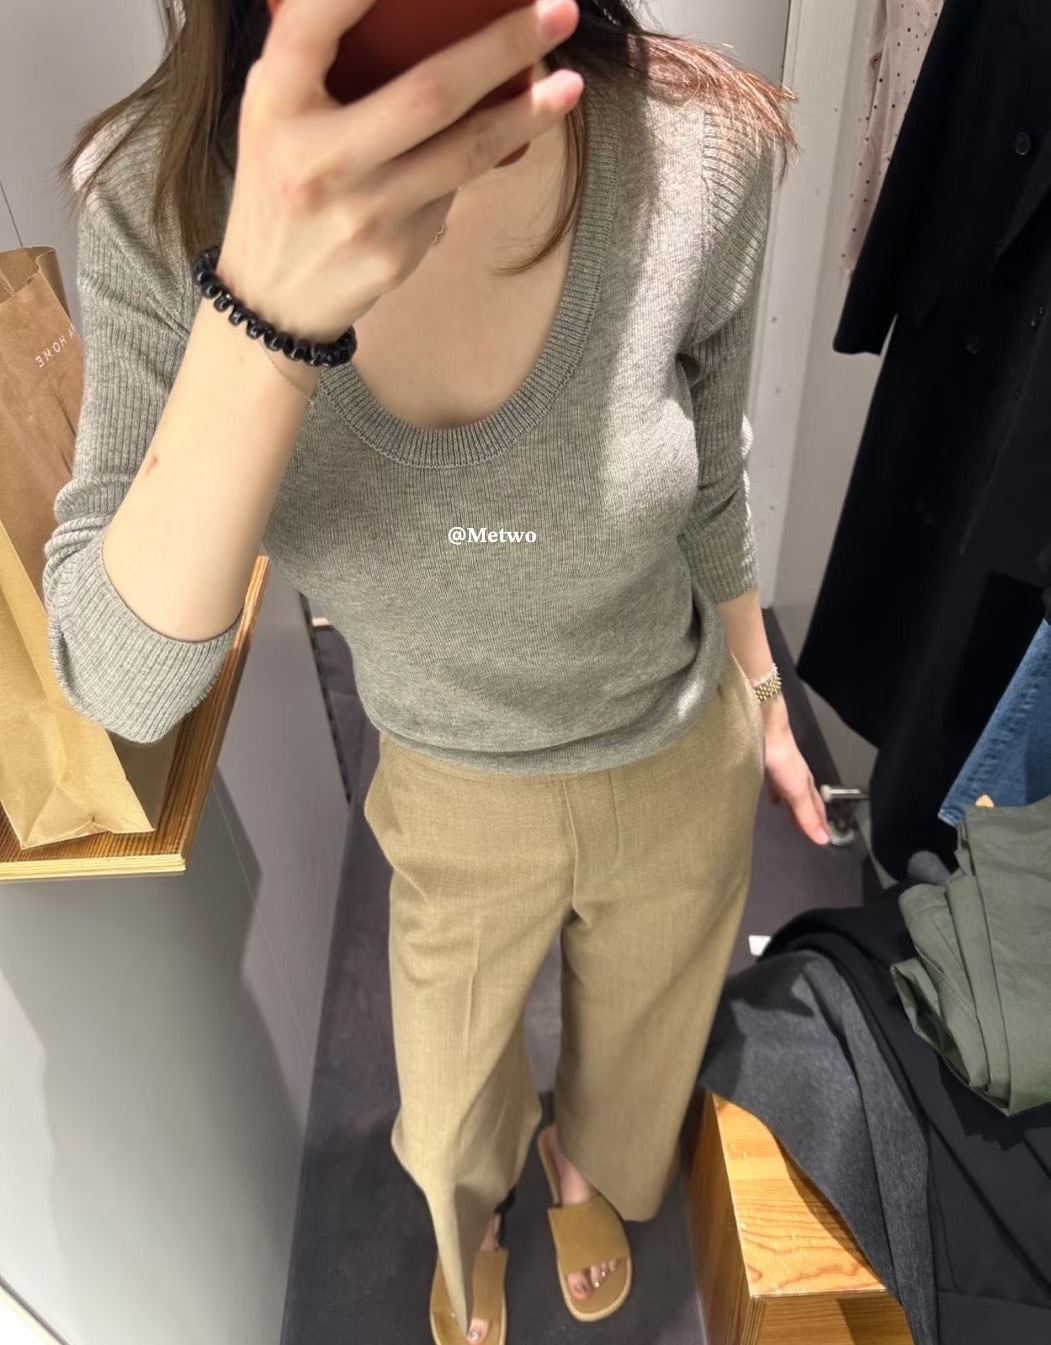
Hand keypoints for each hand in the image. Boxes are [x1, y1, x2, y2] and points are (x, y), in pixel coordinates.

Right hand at [219, 0, 583, 343]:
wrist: (272, 298)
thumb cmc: (280, 184)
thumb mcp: (271, 113)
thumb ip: (312, 60)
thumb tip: (390, 7)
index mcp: (275, 104)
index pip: (315, 20)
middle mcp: (317, 158)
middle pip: (429, 93)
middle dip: (503, 47)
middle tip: (559, 12)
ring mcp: (362, 212)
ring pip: (464, 153)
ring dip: (527, 116)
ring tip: (570, 84)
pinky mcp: (394, 252)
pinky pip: (454, 189)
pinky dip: (489, 153)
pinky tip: (521, 128)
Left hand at [759, 698, 830, 845]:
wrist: (764, 729)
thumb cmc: (782, 759)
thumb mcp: (796, 793)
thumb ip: (806, 815)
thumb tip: (823, 838)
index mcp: (805, 784)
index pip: (817, 807)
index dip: (821, 822)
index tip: (824, 836)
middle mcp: (795, 776)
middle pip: (804, 799)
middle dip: (808, 814)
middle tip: (809, 829)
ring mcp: (780, 769)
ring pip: (789, 791)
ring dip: (791, 804)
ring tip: (789, 815)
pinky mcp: (765, 763)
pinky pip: (772, 782)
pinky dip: (774, 792)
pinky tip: (769, 795)